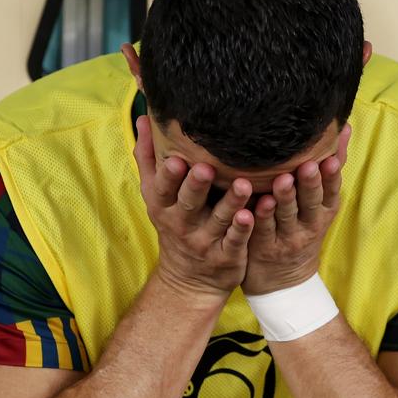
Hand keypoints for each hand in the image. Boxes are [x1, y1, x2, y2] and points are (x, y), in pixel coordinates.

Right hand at [134, 115, 254, 301]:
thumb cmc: (174, 223)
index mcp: (163, 206)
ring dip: (231, 202)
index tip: (176, 158)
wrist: (188, 279)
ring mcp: (205, 242)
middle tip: (207, 167)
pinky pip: (236, 240)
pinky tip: (252, 214)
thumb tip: (145, 117)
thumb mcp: (155, 196)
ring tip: (243, 184)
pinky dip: (244, 228)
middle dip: (197, 186)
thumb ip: (149, 158)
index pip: (163, 189)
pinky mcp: (227, 256)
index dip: (169, 175)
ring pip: (219, 220)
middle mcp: (182, 224)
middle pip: (189, 203)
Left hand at [241, 124, 351, 295]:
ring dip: (286, 197)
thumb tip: (345, 127)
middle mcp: (310, 224)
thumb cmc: (302, 228)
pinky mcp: (265, 248)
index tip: (330, 159)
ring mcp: (288, 237)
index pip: (331, 190)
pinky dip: (262, 216)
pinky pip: (264, 230)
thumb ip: (329, 168)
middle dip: (311, 183)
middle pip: (312, 202)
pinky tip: (260, 202)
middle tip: (308, 164)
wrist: (284, 281)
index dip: (332, 176)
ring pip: (287, 215)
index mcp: (325, 210)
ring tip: (283, 180)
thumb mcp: (322, 202)